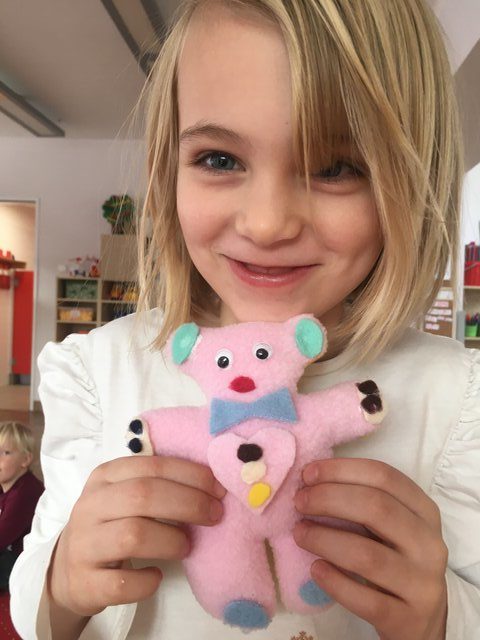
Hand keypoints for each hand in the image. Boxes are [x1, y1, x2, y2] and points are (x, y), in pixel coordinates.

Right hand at [48, 456, 225, 617]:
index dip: (190, 475)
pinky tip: (155, 576)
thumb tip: (212, 485)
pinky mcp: (84, 582)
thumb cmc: (111, 524)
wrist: (67, 569)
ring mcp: (83, 544)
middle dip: (188, 503)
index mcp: (105, 476)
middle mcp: (90, 505)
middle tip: (214, 515)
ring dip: (171, 540)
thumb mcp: (125, 495)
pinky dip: (147, 581)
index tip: (218, 488)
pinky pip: (122, 583)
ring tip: (186, 546)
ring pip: (133, 535)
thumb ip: (159, 484)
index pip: (152, 466)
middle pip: (143, 495)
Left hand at [293, 458, 447, 639]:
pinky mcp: (408, 619)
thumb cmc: (395, 560)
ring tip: (299, 533)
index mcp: (424, 512)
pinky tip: (315, 569)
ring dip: (325, 539)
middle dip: (329, 499)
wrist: (421, 620)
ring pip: (368, 555)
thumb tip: (310, 480)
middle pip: (377, 508)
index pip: (384, 477)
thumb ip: (362, 502)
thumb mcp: (392, 527)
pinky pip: (366, 599)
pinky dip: (335, 582)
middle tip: (299, 502)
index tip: (307, 473)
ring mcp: (422, 584)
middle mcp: (429, 544)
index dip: (342, 470)